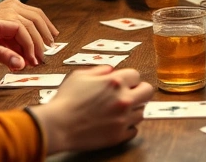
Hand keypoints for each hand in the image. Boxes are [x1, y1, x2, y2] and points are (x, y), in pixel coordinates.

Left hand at [0, 0, 57, 64]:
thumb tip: (22, 62)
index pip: (21, 27)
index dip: (30, 40)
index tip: (34, 56)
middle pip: (26, 31)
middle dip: (36, 43)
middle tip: (41, 58)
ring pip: (22, 42)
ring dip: (30, 51)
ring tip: (35, 62)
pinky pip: (15, 52)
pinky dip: (22, 58)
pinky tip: (24, 65)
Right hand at [31, 66, 153, 153]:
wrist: (58, 125)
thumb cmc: (66, 101)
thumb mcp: (79, 75)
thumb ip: (99, 70)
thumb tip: (110, 70)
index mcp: (115, 82)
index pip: (136, 75)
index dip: (129, 78)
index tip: (124, 83)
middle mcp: (123, 99)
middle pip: (148, 91)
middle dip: (140, 91)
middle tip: (131, 94)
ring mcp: (123, 119)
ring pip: (142, 112)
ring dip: (133, 109)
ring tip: (120, 110)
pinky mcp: (119, 135)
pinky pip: (134, 130)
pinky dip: (128, 126)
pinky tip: (117, 123)